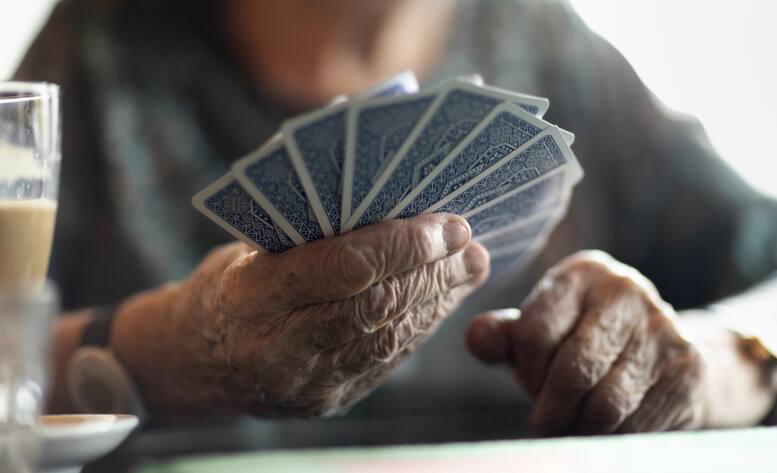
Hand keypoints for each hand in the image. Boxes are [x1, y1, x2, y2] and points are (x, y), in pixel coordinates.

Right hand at [113, 213, 488, 417]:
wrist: (192, 362)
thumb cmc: (227, 286)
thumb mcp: (251, 248)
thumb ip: (312, 234)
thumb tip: (396, 201)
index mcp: (250, 296)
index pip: (343, 268)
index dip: (404, 244)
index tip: (447, 221)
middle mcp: (278, 348)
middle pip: (377, 306)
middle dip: (432, 269)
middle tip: (469, 239)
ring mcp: (306, 383)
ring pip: (391, 337)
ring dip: (439, 298)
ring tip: (470, 265)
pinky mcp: (329, 399)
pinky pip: (388, 360)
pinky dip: (423, 323)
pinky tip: (444, 297)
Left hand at [465, 250, 704, 434]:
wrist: (662, 355)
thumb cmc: (584, 343)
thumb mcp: (541, 333)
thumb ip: (504, 337)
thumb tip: (477, 338)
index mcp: (582, 273)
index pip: (535, 333)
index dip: (527, 372)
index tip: (532, 386)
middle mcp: (625, 290)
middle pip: (573, 369)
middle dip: (553, 410)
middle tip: (547, 424)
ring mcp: (662, 327)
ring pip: (606, 403)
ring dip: (582, 428)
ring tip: (574, 427)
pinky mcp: (686, 367)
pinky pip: (638, 421)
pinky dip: (615, 437)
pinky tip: (609, 427)